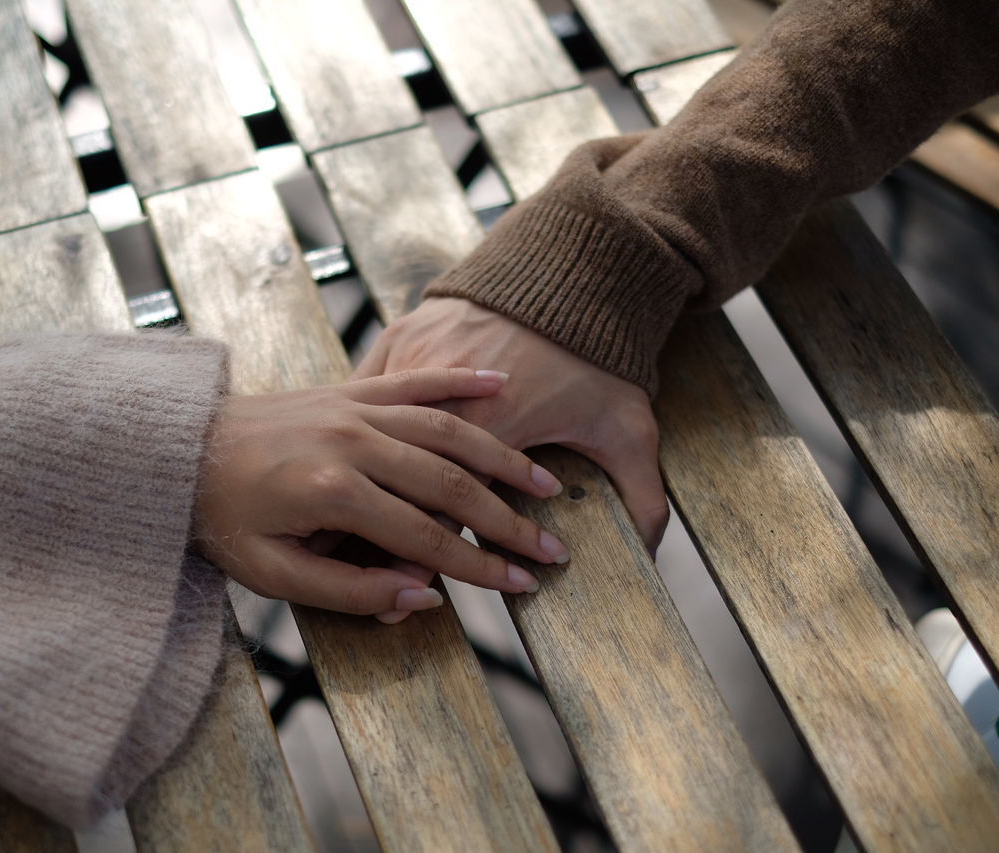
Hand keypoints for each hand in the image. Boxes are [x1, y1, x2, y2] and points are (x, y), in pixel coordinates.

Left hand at [194, 368, 567, 616]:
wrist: (178, 447)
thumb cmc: (220, 518)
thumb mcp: (270, 575)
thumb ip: (346, 590)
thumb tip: (419, 600)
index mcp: (333, 492)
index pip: (426, 538)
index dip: (479, 566)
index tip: (522, 583)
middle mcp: (352, 442)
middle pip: (450, 483)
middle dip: (507, 521)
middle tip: (553, 547)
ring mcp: (352, 408)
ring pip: (445, 428)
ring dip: (501, 455)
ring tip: (545, 483)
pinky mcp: (348, 388)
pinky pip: (414, 381)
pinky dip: (459, 380)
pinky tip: (498, 381)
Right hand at [354, 298, 668, 553]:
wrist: (566, 267)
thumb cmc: (597, 354)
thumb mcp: (628, 427)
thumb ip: (642, 494)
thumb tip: (650, 555)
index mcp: (493, 427)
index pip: (449, 507)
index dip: (432, 554)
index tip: (420, 589)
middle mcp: (440, 397)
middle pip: (401, 480)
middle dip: (387, 536)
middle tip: (380, 576)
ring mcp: (409, 363)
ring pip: (371, 439)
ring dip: (361, 484)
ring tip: (347, 529)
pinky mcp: (394, 340)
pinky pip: (361, 394)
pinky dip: (355, 431)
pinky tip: (349, 460)